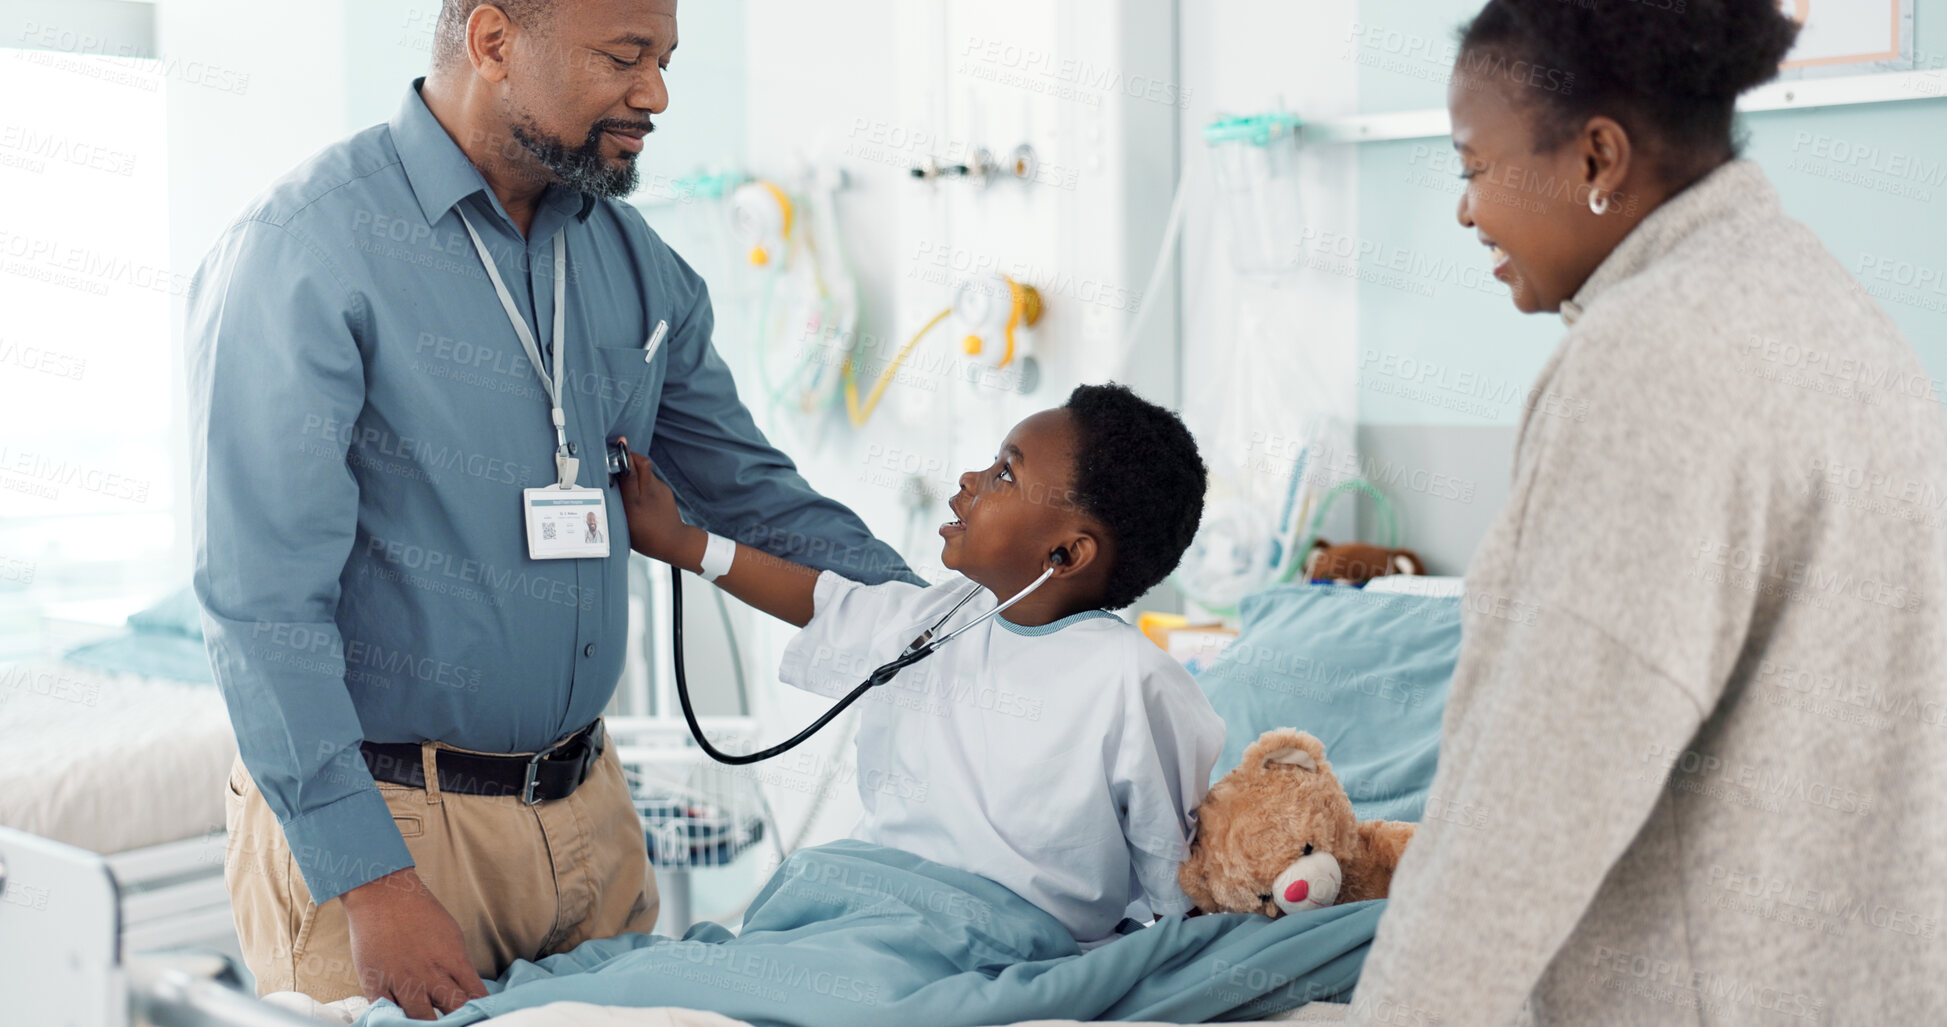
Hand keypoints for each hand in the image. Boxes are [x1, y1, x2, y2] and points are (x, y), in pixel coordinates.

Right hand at [340, 868, 487, 1019]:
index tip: (481, 1014)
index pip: (476, 995)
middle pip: (453, 1010)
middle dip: (459, 1018)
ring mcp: (402, 981)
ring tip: (433, 1024)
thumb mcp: (451, 935)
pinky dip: (396, 1019)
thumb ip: (458, 965)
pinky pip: (387, 1013)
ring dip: (429, 1023)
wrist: (383, 895)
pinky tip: (402, 1020)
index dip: (480, 1009)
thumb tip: (468, 990)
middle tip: (460, 1021)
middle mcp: (430, 974)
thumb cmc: (420, 911)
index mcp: (453, 959)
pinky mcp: (376, 985)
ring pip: (421, 1018)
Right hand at [616, 442, 700, 565]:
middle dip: (630, 456)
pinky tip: (636, 490)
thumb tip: (612, 479)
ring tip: (624, 475)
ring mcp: (661, 490)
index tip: (620, 443)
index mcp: (637, 501)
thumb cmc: (646, 536)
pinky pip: (651, 480)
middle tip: (619, 455)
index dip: (625, 456)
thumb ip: (619, 500)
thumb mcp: (626, 520)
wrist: (674, 542)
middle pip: (642, 464)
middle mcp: (651, 492)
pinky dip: (642, 480)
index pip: (632, 470)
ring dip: (635, 469)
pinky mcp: (666, 492)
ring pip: (646, 472)